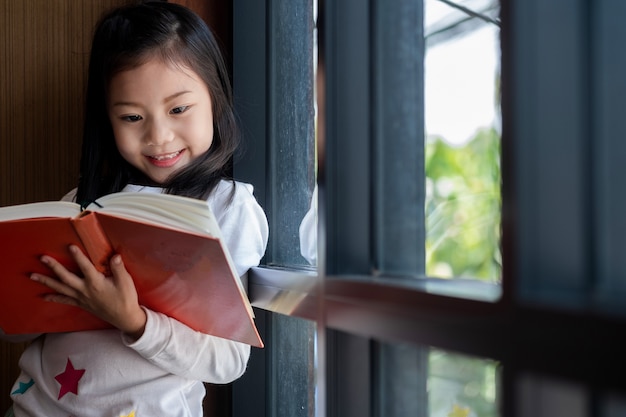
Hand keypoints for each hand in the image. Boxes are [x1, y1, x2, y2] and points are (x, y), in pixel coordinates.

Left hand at [31, 245, 146, 339]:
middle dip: (54, 267)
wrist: (124, 318)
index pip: (85, 267)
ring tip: (33, 276)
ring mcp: (81, 298)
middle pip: (66, 277)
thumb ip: (119, 268)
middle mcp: (85, 290)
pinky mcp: (82, 303)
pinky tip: (44, 296)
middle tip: (43, 258)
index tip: (70, 246)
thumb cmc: (125, 299)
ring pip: (61, 288)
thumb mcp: (126, 282)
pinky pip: (65, 300)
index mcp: (96, 283)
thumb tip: (114, 256)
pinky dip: (54, 298)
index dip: (78, 256)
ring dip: (46, 281)